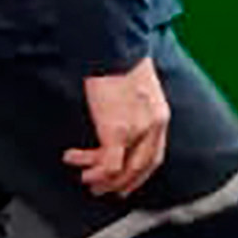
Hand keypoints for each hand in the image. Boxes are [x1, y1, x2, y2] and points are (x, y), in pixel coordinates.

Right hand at [66, 57, 170, 199]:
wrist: (112, 47)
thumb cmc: (119, 60)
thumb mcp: (138, 88)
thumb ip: (134, 108)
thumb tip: (118, 118)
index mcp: (160, 116)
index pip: (154, 156)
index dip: (140, 174)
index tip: (126, 183)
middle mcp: (152, 127)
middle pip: (141, 168)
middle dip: (121, 184)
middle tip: (103, 190)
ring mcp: (135, 131)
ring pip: (121, 170)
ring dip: (101, 178)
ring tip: (85, 178)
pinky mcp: (116, 131)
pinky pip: (108, 163)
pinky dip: (94, 170)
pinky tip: (77, 161)